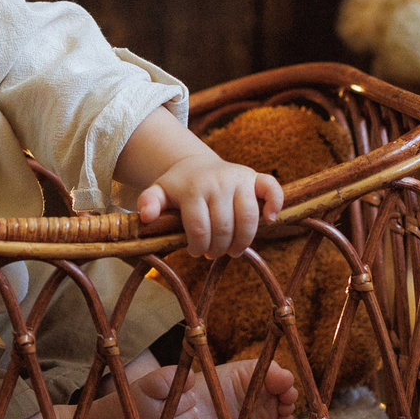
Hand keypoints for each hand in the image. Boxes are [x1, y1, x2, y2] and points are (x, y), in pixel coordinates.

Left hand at [137, 152, 282, 258]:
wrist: (196, 165)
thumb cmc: (178, 187)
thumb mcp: (159, 192)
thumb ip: (149, 202)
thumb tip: (145, 216)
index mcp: (193, 188)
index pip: (199, 228)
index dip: (197, 246)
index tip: (195, 251)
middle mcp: (218, 182)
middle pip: (223, 228)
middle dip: (217, 248)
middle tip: (213, 253)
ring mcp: (239, 178)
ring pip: (248, 218)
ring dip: (241, 241)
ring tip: (233, 250)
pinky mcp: (255, 177)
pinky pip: (271, 188)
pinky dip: (274, 204)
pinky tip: (269, 220)